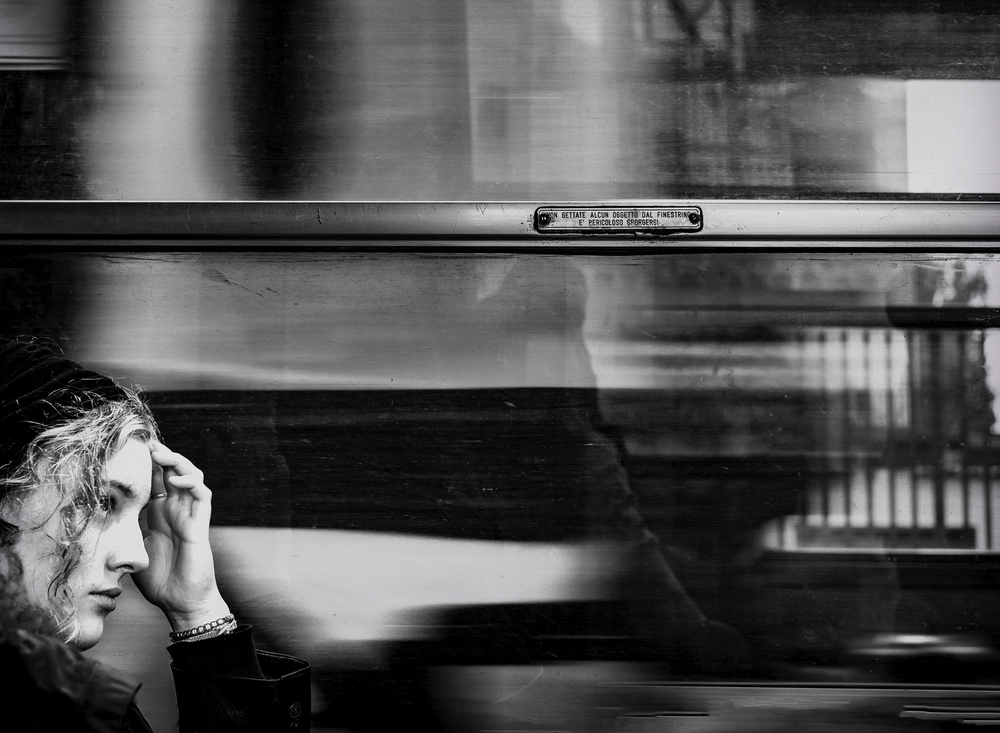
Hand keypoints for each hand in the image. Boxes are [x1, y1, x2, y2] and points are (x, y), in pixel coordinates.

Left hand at [133, 441, 230, 632]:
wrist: (180, 602)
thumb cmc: (158, 580)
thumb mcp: (132, 549)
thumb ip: (123, 529)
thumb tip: (98, 513)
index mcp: (158, 514)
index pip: (154, 480)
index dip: (146, 464)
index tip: (130, 448)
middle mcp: (174, 510)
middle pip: (172, 472)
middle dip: (160, 456)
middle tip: (145, 443)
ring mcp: (189, 515)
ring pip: (190, 477)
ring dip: (178, 463)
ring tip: (162, 455)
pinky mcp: (200, 524)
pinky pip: (201, 495)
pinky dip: (192, 483)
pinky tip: (177, 479)